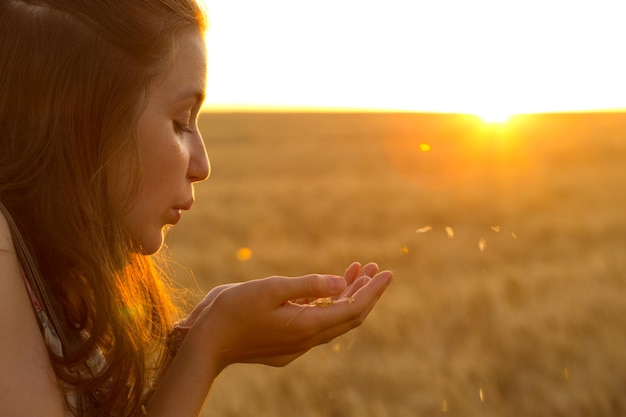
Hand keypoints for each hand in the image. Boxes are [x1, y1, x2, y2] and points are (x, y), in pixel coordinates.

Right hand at [187, 262, 392, 370]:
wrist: (205, 344)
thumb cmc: (232, 310)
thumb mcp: (270, 289)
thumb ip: (308, 285)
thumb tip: (341, 282)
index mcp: (306, 326)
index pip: (353, 308)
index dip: (373, 290)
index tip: (387, 272)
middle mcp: (306, 340)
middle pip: (348, 317)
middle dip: (365, 291)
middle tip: (373, 267)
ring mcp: (297, 346)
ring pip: (333, 320)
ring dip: (347, 296)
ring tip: (356, 270)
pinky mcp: (287, 345)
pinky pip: (318, 324)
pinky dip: (329, 305)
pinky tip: (329, 289)